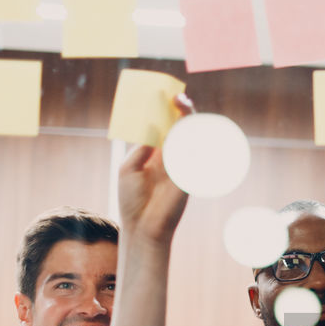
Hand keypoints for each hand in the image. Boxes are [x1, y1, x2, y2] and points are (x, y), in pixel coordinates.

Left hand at [117, 94, 192, 245]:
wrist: (143, 228)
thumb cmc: (132, 200)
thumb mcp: (129, 169)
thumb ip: (141, 149)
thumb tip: (153, 128)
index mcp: (155, 155)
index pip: (165, 128)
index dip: (166, 112)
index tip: (166, 97)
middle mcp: (170, 159)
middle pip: (181, 129)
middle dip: (182, 111)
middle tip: (178, 98)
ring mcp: (181, 168)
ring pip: (190, 139)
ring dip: (189, 121)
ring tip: (183, 106)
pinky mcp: (188, 177)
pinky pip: (195, 155)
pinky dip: (193, 140)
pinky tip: (187, 128)